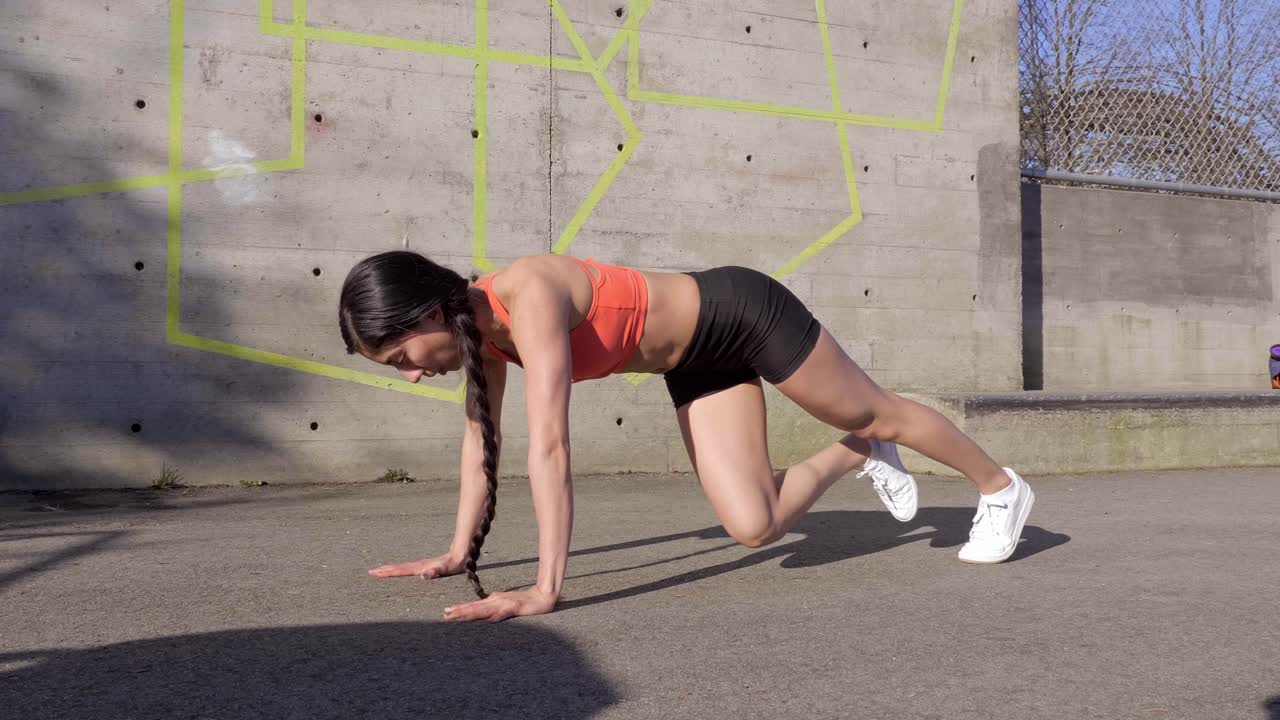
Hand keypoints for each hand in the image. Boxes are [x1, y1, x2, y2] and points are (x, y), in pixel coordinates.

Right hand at [368, 553, 463, 579]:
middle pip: (398, 568)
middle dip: (384, 570)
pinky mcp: (425, 566)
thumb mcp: (446, 569)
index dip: (387, 572)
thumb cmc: (454, 563)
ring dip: (390, 569)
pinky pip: (408, 568)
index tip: (375, 572)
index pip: (400, 570)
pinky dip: (399, 570)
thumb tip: (424, 574)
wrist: (460, 553)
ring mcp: (421, 565)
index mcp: (420, 568)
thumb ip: (435, 571)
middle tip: (370, 571)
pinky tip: (399, 571)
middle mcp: (419, 566)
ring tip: (379, 570)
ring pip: (402, 567)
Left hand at [443, 587, 557, 622]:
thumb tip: (483, 615)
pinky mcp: (516, 607)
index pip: (474, 606)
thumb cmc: (524, 601)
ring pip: (485, 609)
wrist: (543, 596)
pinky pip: (505, 612)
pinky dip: (497, 615)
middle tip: (445, 613)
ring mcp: (506, 604)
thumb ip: (494, 608)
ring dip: (472, 612)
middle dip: (460, 611)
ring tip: (459, 615)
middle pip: (476, 607)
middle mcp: (497, 601)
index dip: (460, 609)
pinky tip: (490, 618)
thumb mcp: (505, 604)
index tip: (446, 612)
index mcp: (493, 601)